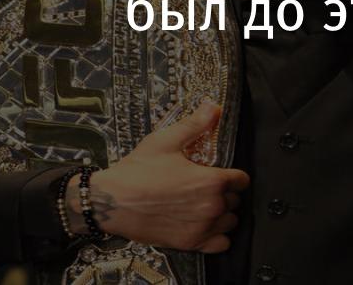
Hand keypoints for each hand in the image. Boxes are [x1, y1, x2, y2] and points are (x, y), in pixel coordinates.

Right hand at [65, 100, 248, 252]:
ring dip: (222, 214)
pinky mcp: (190, 243)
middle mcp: (211, 206)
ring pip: (230, 222)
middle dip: (224, 193)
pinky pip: (221, 244)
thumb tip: (214, 107)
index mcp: (211, 181)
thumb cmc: (137, 171)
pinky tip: (203, 225)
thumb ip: (195, 124)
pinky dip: (217, 236)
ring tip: (204, 205)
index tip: (221, 173)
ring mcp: (202, 228)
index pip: (241, 180)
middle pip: (235, 201)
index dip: (232, 174)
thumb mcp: (166, 141)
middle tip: (204, 187)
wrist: (112, 200)